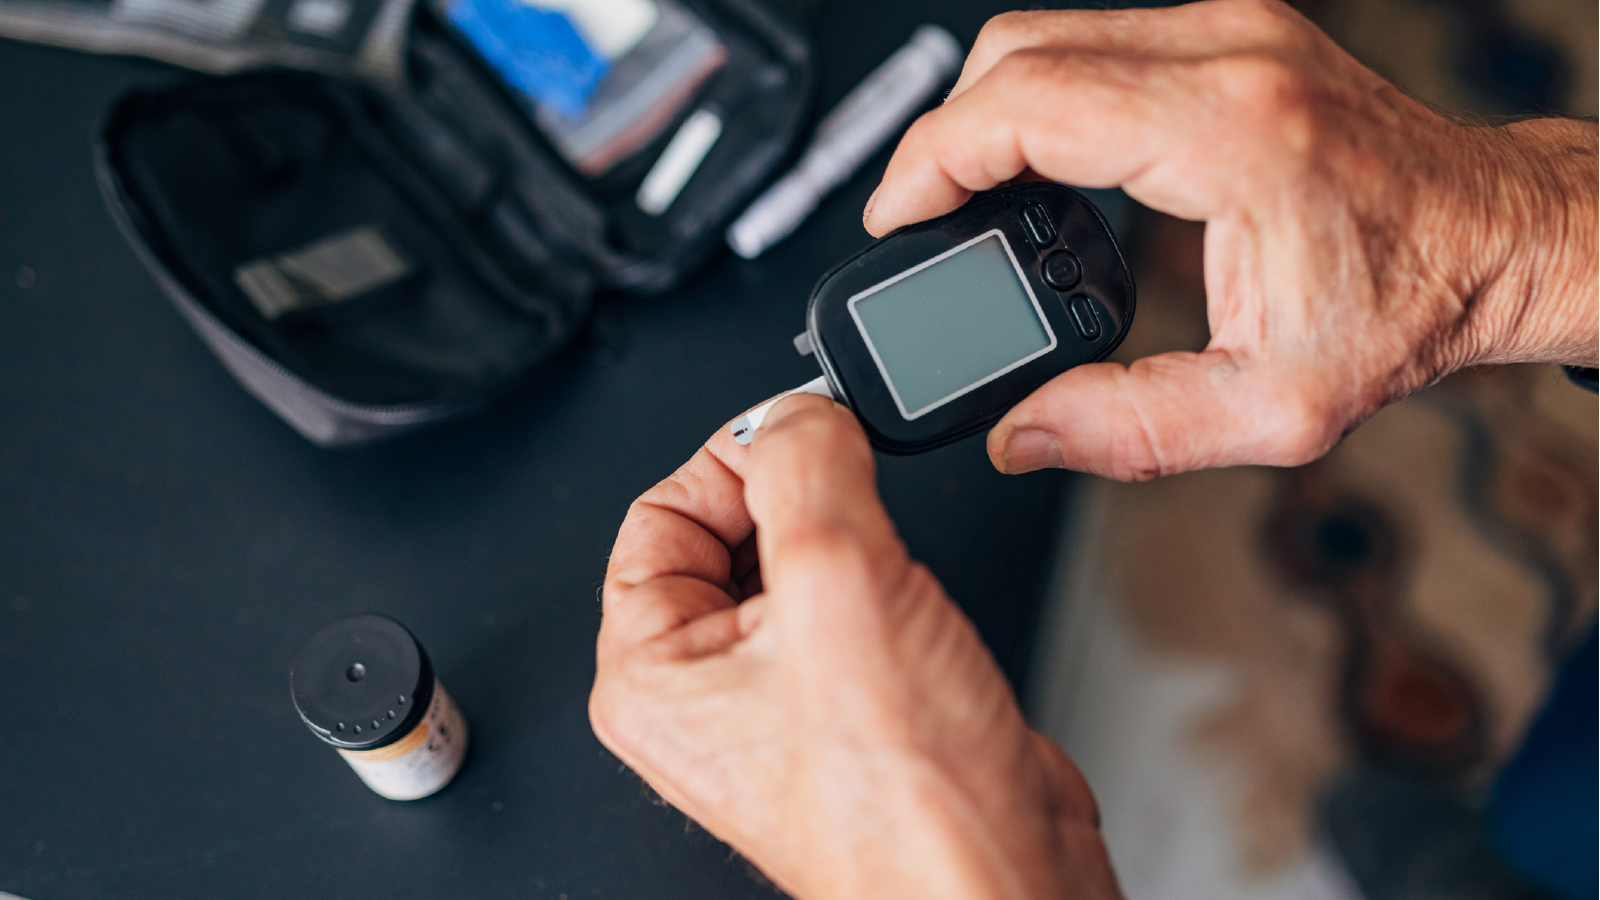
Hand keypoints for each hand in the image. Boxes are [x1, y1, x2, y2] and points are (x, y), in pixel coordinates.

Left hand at [590, 395, 1119, 899]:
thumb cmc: (907, 807)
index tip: (796, 435)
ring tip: (886, 565)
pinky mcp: (845, 704)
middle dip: (794, 498)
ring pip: (793, 566)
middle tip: (849, 490)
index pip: (658, 513)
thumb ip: (807, 470)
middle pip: (726, 532)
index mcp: (651, 674)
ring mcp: (775, 701)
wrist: (999, 886)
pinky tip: (913, 603)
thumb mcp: (841, 585)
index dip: (727, 459)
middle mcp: (703, 692)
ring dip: (845, 538)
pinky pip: (844, 604)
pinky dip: (883, 579)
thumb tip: (799, 414)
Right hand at [865, 0, 1597, 480]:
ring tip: (969, 194)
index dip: (932, 161)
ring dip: (988, 109)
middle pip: (1016, 49)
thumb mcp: (1274, 409)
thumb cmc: (1410, 304)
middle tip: (925, 216)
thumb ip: (1131, 430)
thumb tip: (1023, 434)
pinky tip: (1037, 158)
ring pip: (1047, 30)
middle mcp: (1227, 56)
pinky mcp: (1232, 34)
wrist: (1494, 241)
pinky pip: (1093, 38)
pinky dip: (1040, 94)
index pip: (1024, 104)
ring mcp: (1231, 30)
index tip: (901, 219)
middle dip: (943, 134)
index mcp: (1228, 133)